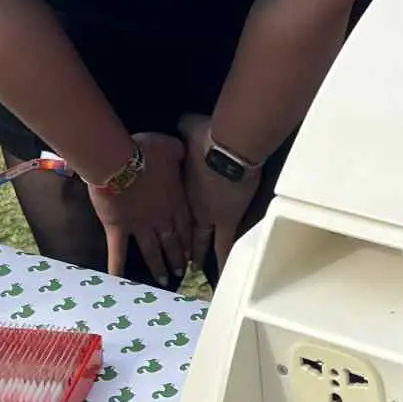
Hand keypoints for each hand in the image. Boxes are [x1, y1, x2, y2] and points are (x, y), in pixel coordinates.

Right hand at [86, 131, 192, 284]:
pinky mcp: (118, 228)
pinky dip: (117, 267)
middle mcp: (160, 218)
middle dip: (177, 257)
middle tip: (181, 271)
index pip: (186, 225)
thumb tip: (184, 152)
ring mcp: (140, 226)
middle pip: (172, 241)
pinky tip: (117, 282)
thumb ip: (179, 152)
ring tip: (163, 280)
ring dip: (158, 266)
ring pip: (152, 251)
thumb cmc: (145, 151)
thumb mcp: (171, 146)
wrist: (119, 161)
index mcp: (174, 200)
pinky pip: (117, 252)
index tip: (193, 253)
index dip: (190, 240)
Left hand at [179, 113, 261, 271]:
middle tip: (183, 268)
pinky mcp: (231, 218)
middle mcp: (195, 207)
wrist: (226, 147)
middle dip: (186, 251)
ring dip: (203, 259)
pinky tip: (224, 278)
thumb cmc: (206, 138)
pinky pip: (226, 246)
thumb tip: (182, 123)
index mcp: (185, 189)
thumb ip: (183, 131)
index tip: (171, 236)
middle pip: (189, 234)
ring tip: (202, 278)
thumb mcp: (186, 131)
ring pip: (207, 243)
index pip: (179, 213)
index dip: (175, 226)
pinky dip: (225, 262)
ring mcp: (212, 215)